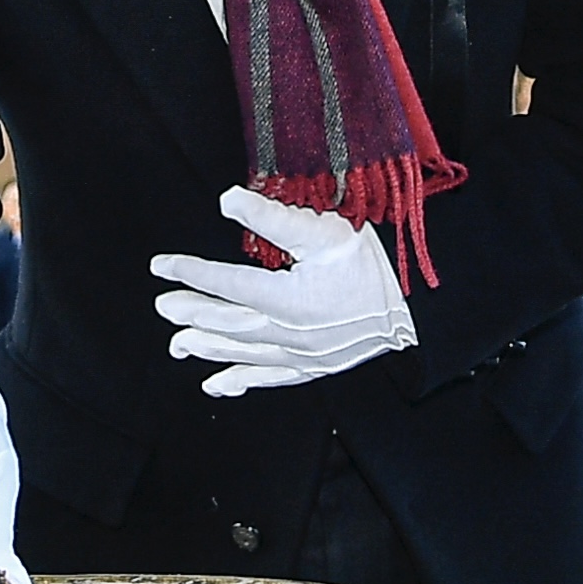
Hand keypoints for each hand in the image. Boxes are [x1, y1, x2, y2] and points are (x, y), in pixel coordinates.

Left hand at [150, 189, 417, 397]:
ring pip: (240, 353)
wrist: (420, 315)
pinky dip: (238, 381)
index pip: (228, 283)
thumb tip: (228, 199)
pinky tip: (215, 384)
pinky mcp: (311, 369)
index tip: (162, 265)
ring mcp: (299, 356)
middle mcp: (288, 332)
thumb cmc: (375, 268)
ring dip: (205, 348)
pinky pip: (266, 379)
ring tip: (175, 344)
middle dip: (192, 312)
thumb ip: (275, 218)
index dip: (191, 272)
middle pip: (227, 321)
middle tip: (162, 305)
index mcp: (289, 297)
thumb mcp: (328, 233)